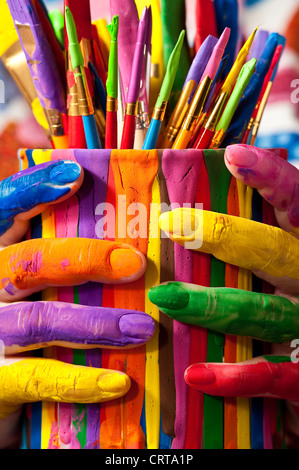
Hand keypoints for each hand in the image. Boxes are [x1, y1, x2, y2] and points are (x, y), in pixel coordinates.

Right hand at [0, 160, 153, 448]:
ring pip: (37, 320)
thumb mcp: (34, 280)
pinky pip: (39, 380)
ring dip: (96, 324)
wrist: (3, 388)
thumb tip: (77, 186)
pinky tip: (120, 382)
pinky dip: (81, 381)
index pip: (1, 211)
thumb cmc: (23, 325)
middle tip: (133, 263)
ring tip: (143, 328)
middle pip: (25, 264)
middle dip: (81, 259)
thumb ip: (49, 240)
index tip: (75, 174)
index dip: (30, 190)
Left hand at [148, 144, 298, 446]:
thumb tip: (233, 171)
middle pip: (274, 252)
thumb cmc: (295, 287)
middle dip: (226, 237)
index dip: (274, 179)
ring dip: (211, 305)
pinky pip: (274, 376)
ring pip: (263, 312)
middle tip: (173, 224)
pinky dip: (237, 378)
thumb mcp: (286, 256)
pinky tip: (196, 376)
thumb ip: (269, 228)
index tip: (234, 155)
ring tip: (165, 297)